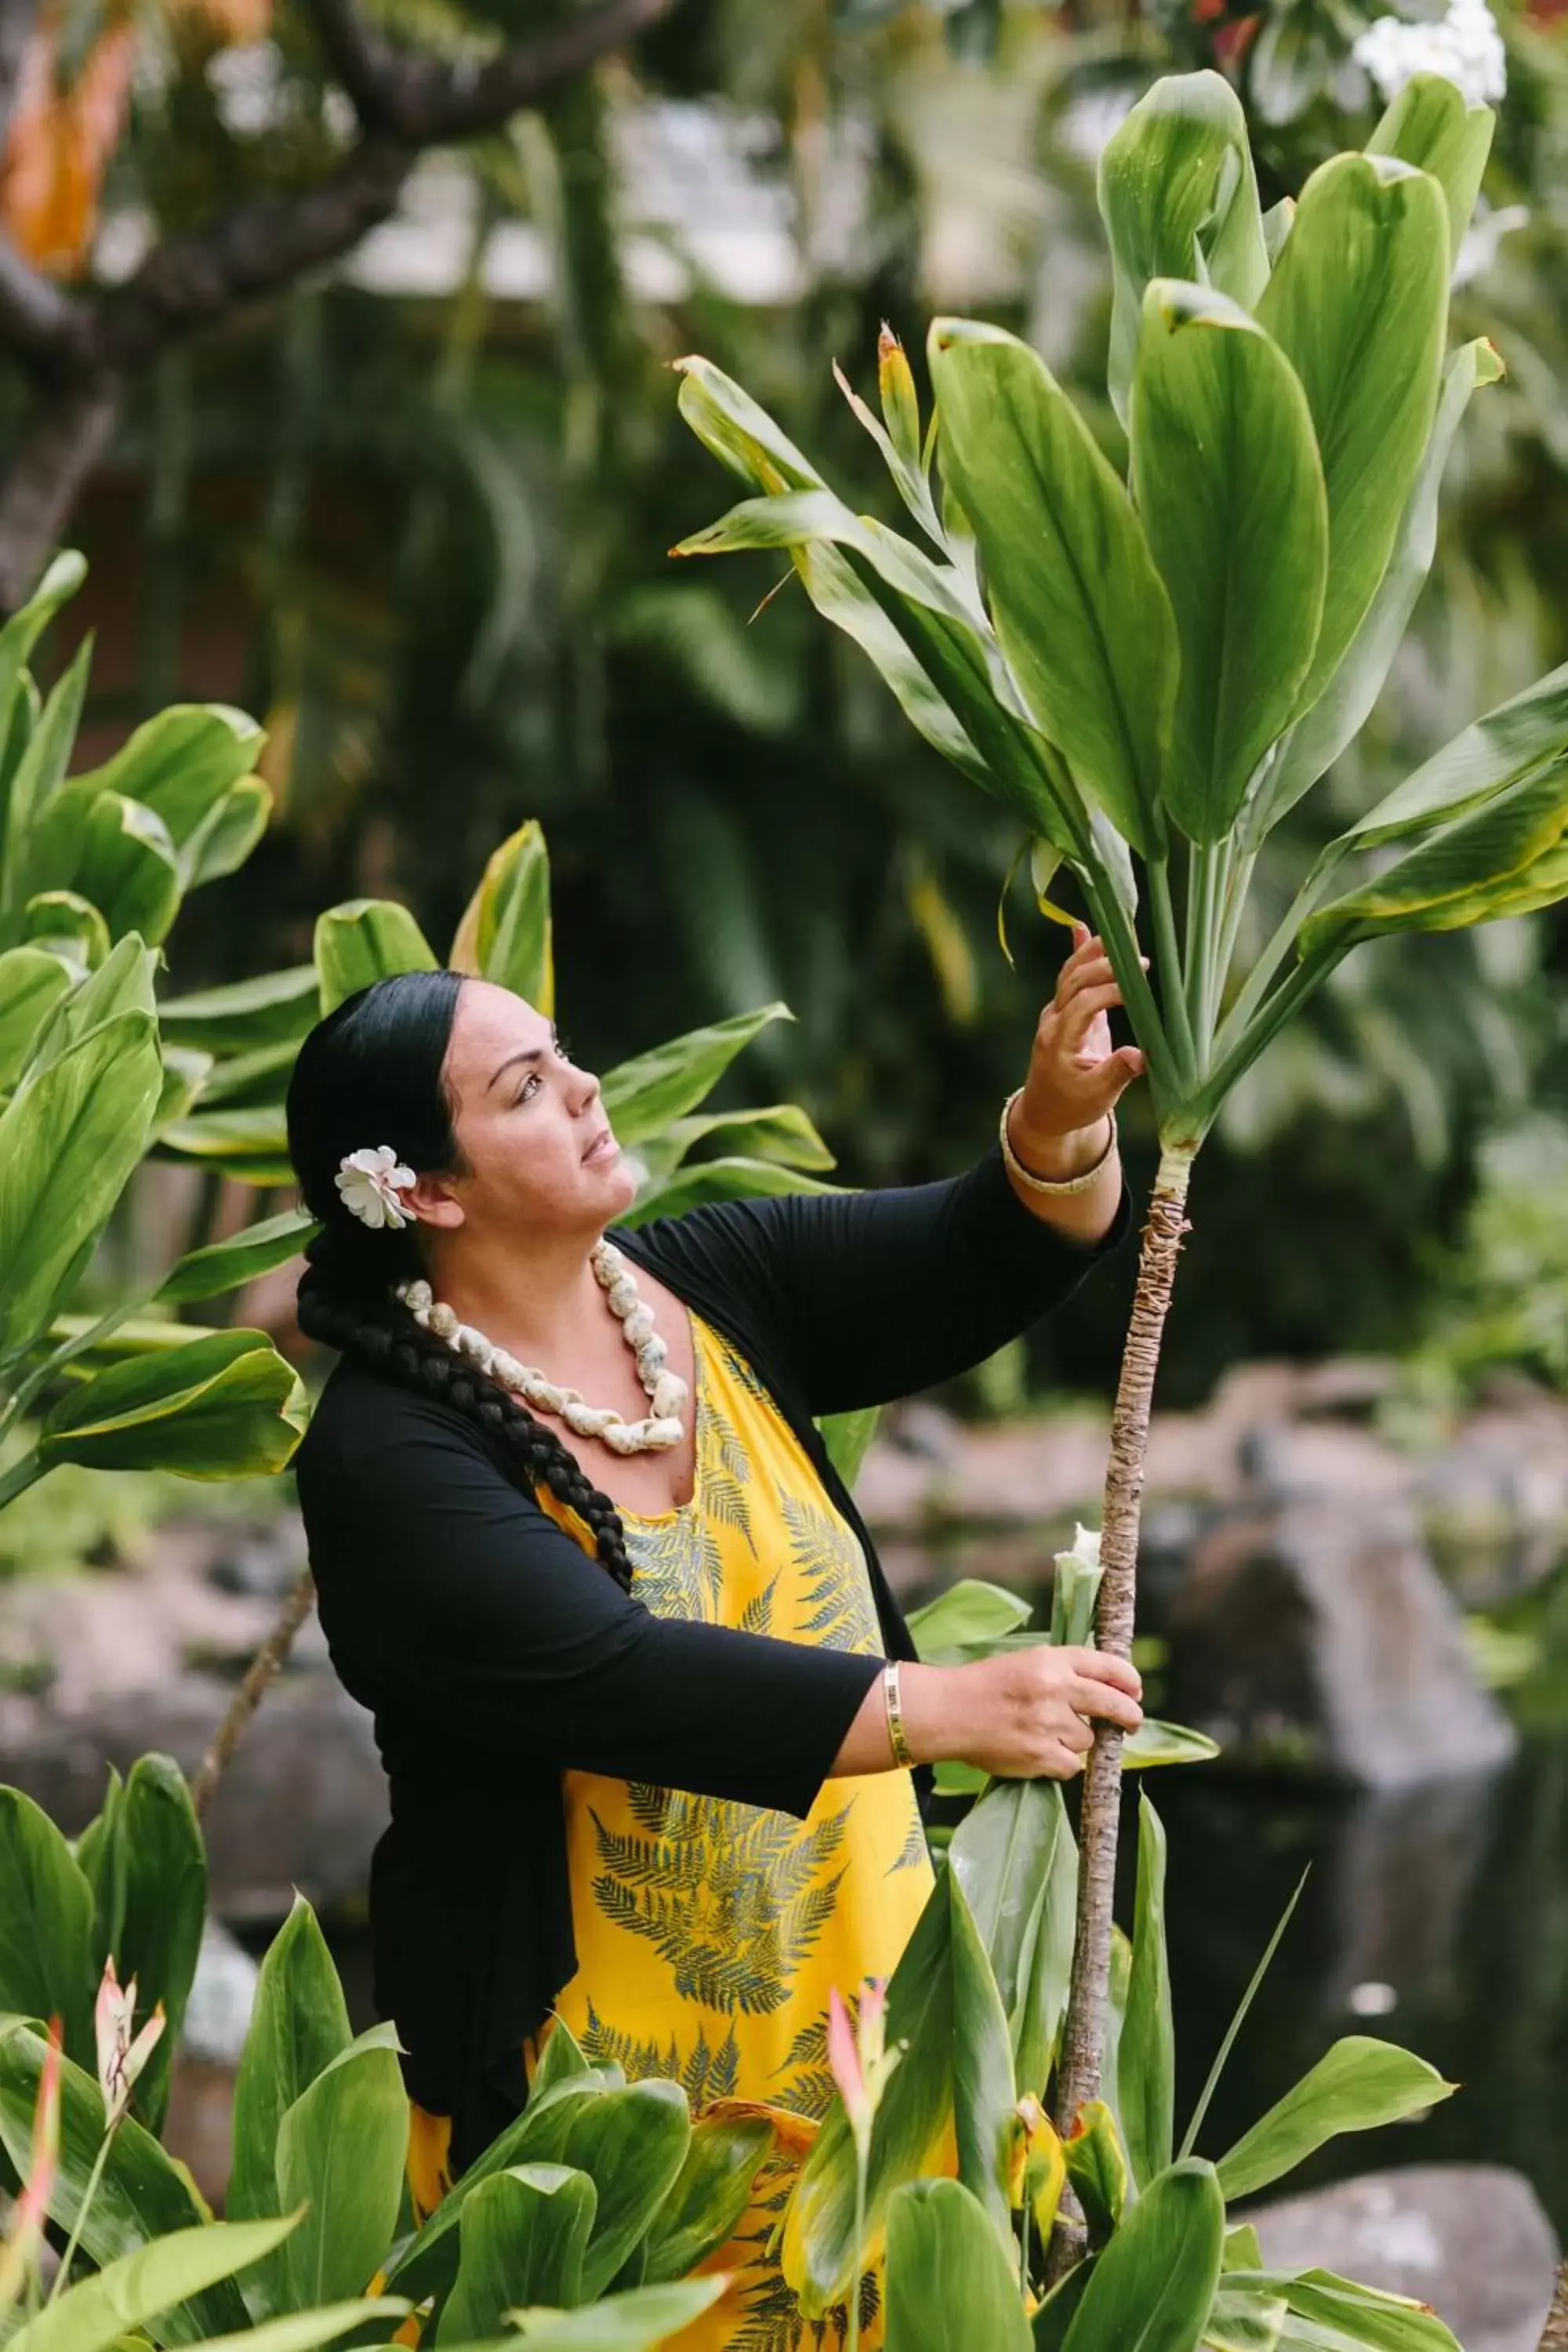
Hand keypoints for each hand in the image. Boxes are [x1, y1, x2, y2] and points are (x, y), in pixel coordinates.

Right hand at [901, 1644, 1143, 1780]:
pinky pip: (1072, 1766)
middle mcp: (1055, 1689)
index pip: (1107, 1666)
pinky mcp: (1041, 1755)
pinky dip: (1060, 1763)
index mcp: (1052, 1660)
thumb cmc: (985, 1686)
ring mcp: (1049, 1724)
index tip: (1136, 1691)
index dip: (1129, 1680)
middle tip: (1131, 1723)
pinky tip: (1039, 1753)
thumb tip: (1108, 1689)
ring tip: (1046, 1735)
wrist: (948, 1712)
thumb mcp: (1027, 1662)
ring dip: (1076, 1741)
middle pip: (1112, 1704)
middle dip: (1128, 1715)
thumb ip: (1064, 1672)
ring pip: (1088, 1740)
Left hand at [1012, 923, 1146, 1175]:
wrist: (1045, 1112)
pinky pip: (1070, 978)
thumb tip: (1142, 1056)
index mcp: (1059, 1041)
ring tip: (1119, 932)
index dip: (1108, 993)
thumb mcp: (1098, 1096)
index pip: (1082, 1006)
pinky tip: (1082, 928)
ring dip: (1093, 952)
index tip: (1135, 990)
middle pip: (1074, 982)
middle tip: (1140, 960)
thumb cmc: (1073, 1106)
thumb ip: (1117, 1073)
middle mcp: (1053, 1021)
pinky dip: (1079, 954)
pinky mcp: (1065, 1011)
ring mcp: (1056, 1013)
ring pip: (1070, 974)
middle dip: (1105, 966)